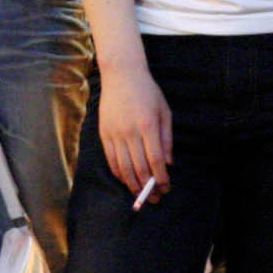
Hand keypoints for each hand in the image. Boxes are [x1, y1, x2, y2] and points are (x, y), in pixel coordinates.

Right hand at [96, 65, 172, 199]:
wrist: (121, 74)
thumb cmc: (147, 92)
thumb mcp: (164, 111)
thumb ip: (167, 138)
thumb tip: (168, 163)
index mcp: (147, 125)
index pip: (155, 160)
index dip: (161, 178)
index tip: (166, 188)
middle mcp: (129, 131)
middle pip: (139, 167)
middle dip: (148, 187)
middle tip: (155, 198)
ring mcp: (114, 133)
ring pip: (123, 167)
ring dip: (133, 184)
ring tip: (141, 195)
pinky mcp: (103, 133)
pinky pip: (111, 159)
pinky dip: (118, 173)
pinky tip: (126, 180)